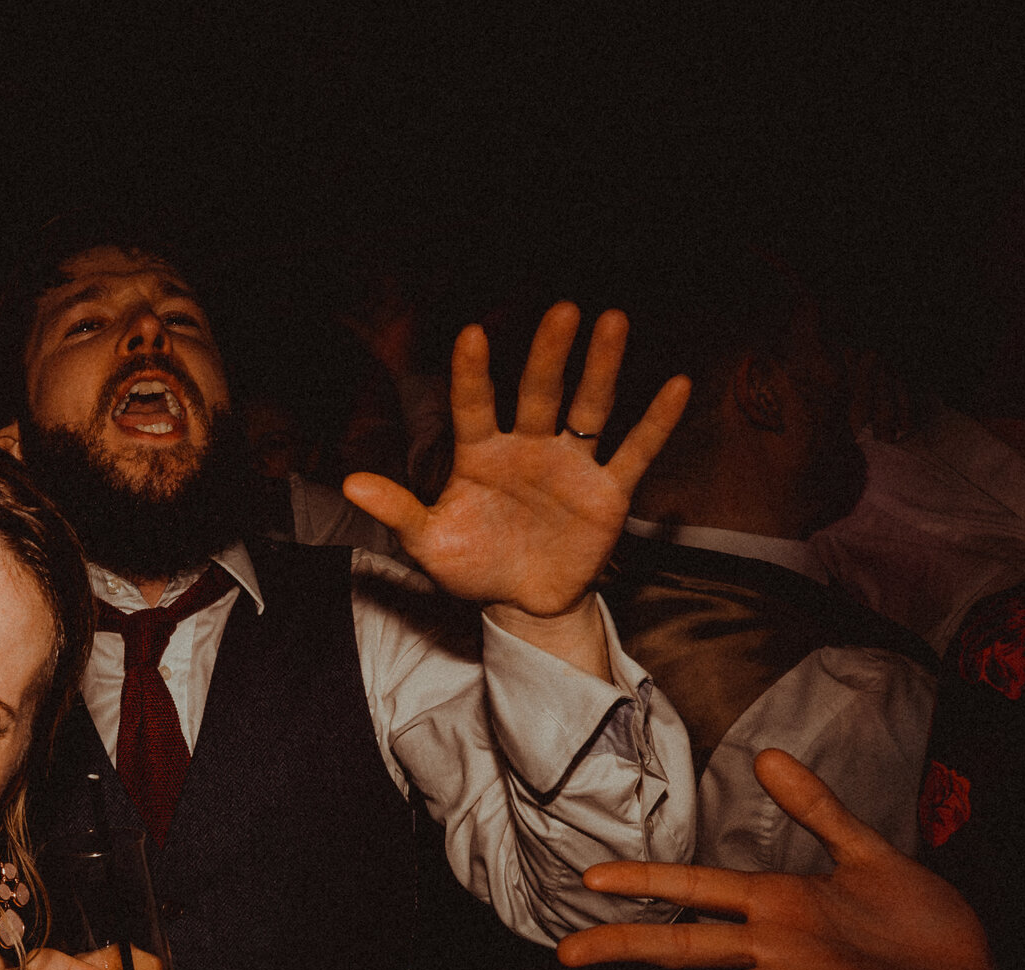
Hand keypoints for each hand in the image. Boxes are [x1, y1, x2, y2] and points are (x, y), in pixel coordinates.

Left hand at [344, 303, 689, 624]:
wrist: (521, 604)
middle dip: (549, 354)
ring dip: (601, 366)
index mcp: (480, 456)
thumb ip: (399, 510)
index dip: (473, 374)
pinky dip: (655, 422)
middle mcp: (528, 448)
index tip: (472, 334)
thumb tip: (349, 485)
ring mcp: (570, 466)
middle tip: (562, 310)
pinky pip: (634, 452)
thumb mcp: (430, 543)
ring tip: (612, 320)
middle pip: (539, 394)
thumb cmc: (473, 564)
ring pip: (589, 408)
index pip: (474, 406)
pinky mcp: (607, 493)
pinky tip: (675, 385)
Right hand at [556, 750, 1014, 969]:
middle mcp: (780, 945)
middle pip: (691, 944)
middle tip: (568, 954)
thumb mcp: (866, 853)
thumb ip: (815, 808)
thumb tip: (763, 753)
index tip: (588, 879)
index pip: (697, 888)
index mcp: (780, 902)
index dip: (645, 881)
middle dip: (629, 946)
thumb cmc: (920, 922)